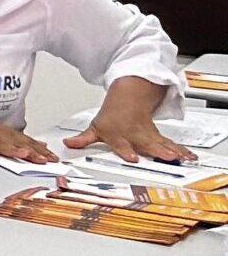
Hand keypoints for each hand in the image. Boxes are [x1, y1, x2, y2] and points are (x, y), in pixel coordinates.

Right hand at [0, 119, 56, 164]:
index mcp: (7, 132)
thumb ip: (23, 140)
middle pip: (17, 142)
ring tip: (23, 154)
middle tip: (43, 159)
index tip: (53, 159)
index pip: (27, 142)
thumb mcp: (4, 133)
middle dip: (31, 151)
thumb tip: (42, 144)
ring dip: (12, 148)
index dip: (41, 150)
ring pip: (0, 142)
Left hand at [66, 112, 192, 164]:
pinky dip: (181, 150)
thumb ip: (83, 139)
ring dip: (172, 151)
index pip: (121, 144)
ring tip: (180, 158)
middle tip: (165, 157)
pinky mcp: (158, 136)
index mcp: (118, 135)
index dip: (126, 151)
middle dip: (156, 151)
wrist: (129, 97)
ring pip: (161, 144)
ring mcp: (148, 135)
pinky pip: (171, 144)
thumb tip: (67, 144)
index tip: (132, 157)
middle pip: (146, 144)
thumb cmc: (113, 116)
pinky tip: (188, 156)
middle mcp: (135, 135)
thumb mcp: (96, 127)